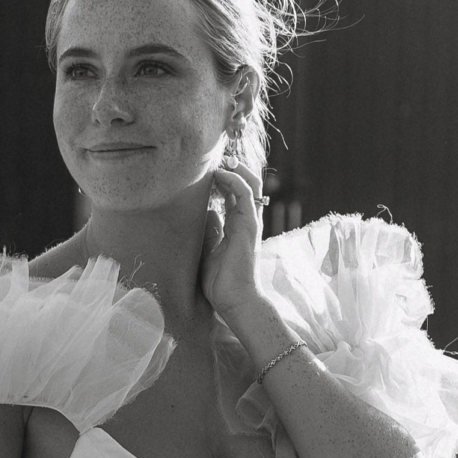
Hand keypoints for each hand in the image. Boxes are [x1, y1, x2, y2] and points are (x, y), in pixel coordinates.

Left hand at [199, 161, 264, 324]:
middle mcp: (246, 221)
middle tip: (217, 156)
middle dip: (234, 168)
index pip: (236, 193)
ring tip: (220, 158)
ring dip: (235, 168)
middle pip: (247, 184)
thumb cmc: (221, 283)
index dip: (224, 177)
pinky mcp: (250, 225)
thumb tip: (207, 212)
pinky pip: (246, 194)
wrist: (234, 301)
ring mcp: (250, 222)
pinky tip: (220, 173)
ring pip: (249, 184)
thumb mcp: (209, 251)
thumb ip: (211, 231)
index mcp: (237, 226)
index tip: (208, 168)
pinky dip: (234, 179)